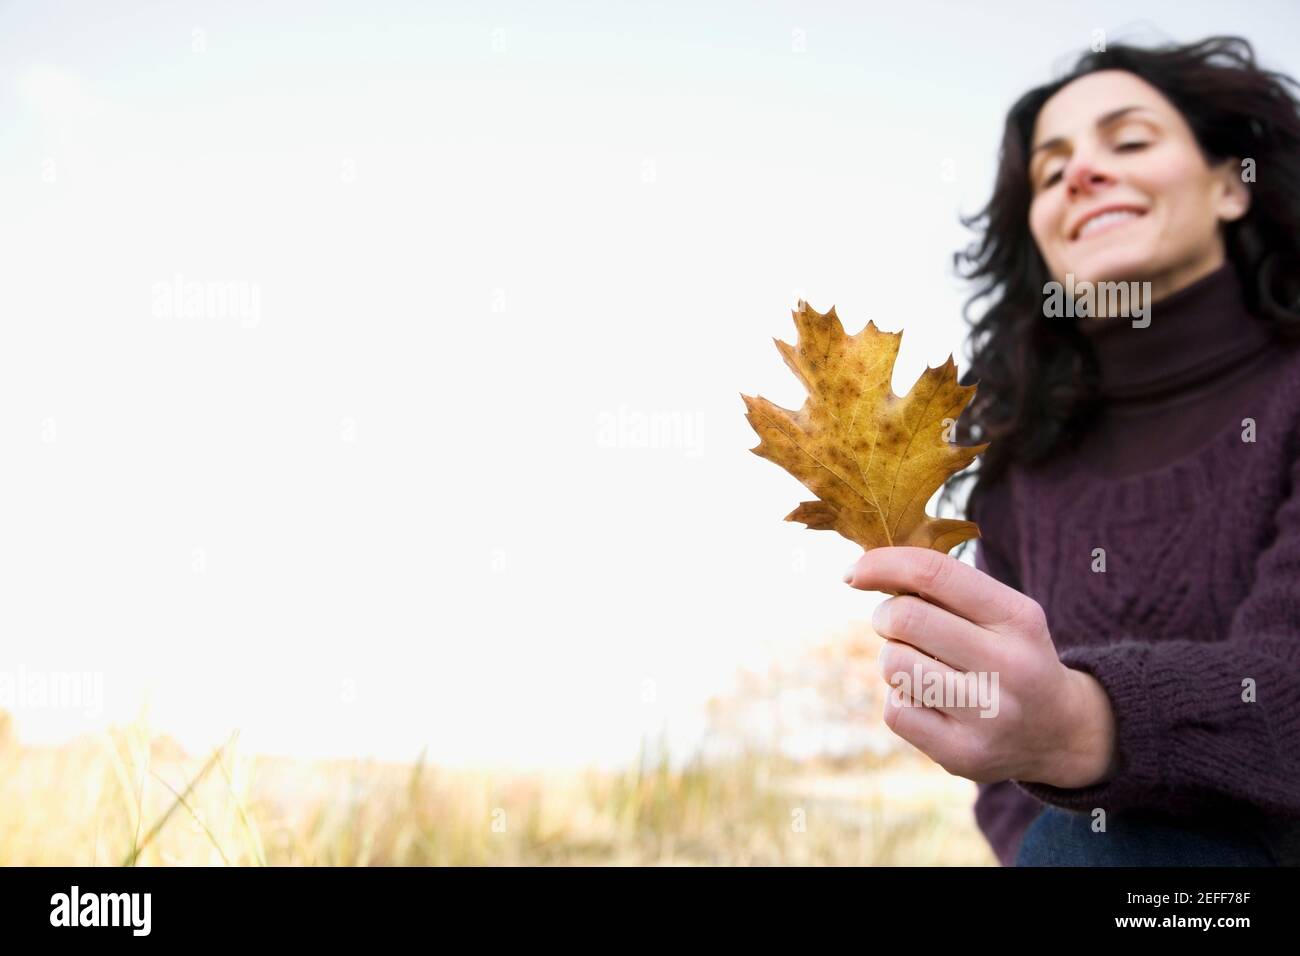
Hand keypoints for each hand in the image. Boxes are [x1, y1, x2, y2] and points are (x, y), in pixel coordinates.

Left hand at [845, 546, 1118, 787]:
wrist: (1059, 732)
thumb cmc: (1008, 654)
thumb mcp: (1000, 613)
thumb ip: (945, 588)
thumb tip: (867, 567)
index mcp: (1018, 617)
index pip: (934, 573)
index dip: (882, 564)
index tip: (854, 571)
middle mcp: (1010, 665)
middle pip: (904, 618)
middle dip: (884, 616)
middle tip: (893, 625)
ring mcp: (988, 714)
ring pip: (893, 664)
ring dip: (892, 659)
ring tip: (919, 665)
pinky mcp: (963, 753)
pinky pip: (895, 710)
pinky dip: (901, 700)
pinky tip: (929, 703)